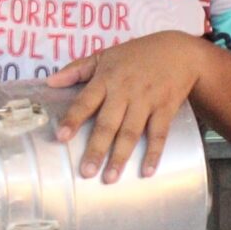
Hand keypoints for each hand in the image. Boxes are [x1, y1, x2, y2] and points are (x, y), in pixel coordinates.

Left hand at [48, 32, 212, 183]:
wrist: (180, 52)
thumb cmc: (138, 55)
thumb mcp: (106, 55)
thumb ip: (77, 69)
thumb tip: (49, 82)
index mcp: (107, 79)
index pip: (86, 101)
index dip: (73, 119)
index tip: (61, 137)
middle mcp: (126, 91)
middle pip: (108, 124)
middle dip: (97, 148)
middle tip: (86, 171)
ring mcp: (147, 101)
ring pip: (131, 132)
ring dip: (121, 156)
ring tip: (110, 177)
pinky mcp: (166, 108)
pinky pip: (159, 134)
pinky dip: (154, 153)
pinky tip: (147, 171)